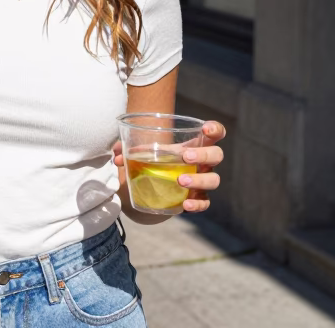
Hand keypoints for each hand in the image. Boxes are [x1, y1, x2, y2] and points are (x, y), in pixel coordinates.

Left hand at [111, 120, 226, 212]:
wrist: (145, 191)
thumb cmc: (147, 164)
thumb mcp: (138, 154)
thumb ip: (125, 150)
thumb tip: (117, 155)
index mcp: (191, 146)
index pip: (214, 134)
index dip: (215, 129)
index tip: (205, 129)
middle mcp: (201, 163)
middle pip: (217, 155)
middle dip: (204, 154)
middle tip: (185, 157)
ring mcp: (200, 182)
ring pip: (214, 179)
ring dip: (199, 180)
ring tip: (180, 181)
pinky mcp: (195, 200)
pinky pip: (204, 203)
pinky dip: (197, 204)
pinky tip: (185, 205)